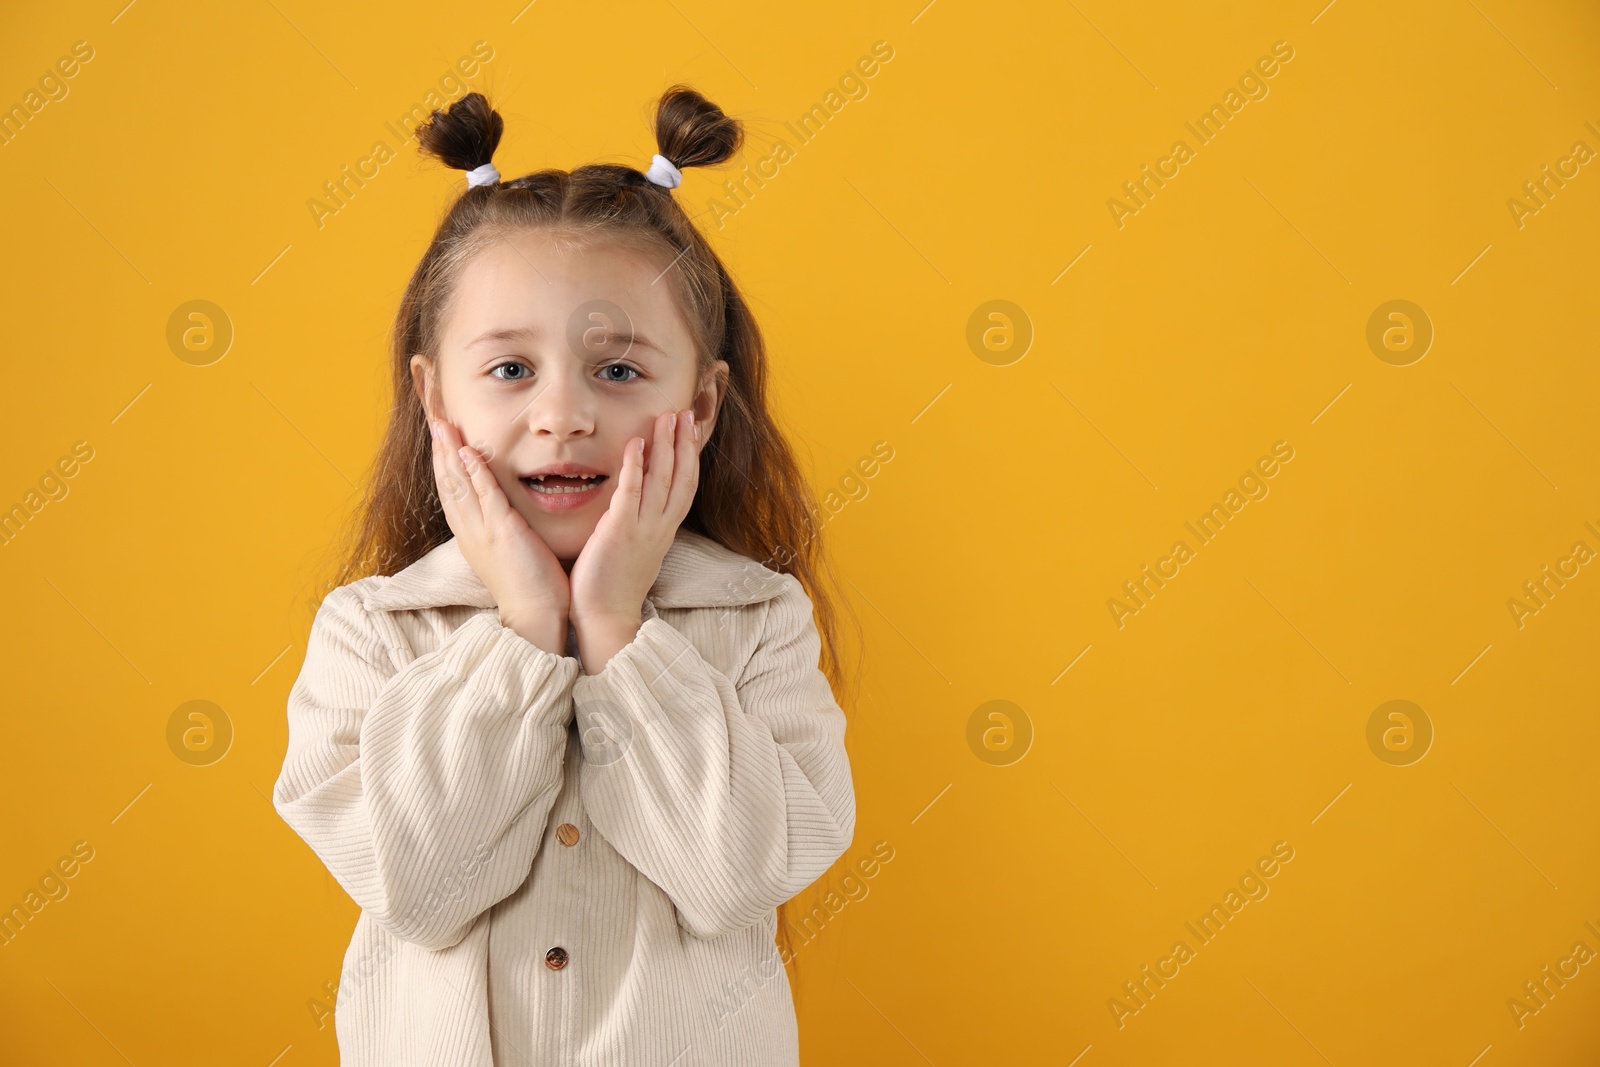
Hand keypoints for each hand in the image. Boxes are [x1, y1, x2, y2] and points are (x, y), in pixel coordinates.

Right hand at [426, 405, 570, 642]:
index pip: (451, 490)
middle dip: (440, 449)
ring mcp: (482, 532)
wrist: (534, 617)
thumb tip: (501, 507)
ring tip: (443, 425)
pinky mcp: (502, 533)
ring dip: (450, 453)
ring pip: (458, 485)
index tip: (440, 435)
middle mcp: (469, 530)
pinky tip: (469, 452)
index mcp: (471, 534)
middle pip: (447, 482)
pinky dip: (475, 474)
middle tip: (434, 418)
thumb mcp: (508, 548)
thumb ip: (501, 525)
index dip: (444, 461)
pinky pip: (485, 497)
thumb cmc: (528, 585)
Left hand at [568, 408, 700, 627]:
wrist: (605, 617)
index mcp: (664, 531)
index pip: (685, 487)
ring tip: (667, 417)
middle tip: (685, 413)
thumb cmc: (613, 585)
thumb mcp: (636, 549)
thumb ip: (640, 524)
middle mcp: (660, 528)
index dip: (690, 457)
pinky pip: (631, 494)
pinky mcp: (620, 533)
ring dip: (666, 447)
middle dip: (685, 444)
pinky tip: (635, 444)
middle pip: (682, 478)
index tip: (690, 430)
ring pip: (663, 481)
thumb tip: (638, 504)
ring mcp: (643, 530)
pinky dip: (636, 468)